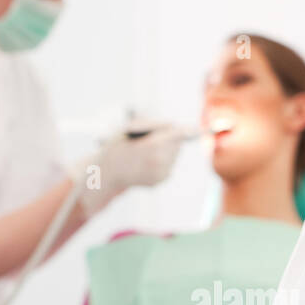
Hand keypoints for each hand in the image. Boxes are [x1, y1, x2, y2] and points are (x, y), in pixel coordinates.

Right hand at [70, 126, 185, 216]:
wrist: (107, 173)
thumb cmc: (117, 146)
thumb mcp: (130, 127)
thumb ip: (153, 124)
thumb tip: (173, 126)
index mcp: (153, 146)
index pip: (177, 135)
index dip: (187, 131)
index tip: (197, 130)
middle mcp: (160, 162)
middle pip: (176, 144)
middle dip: (169, 138)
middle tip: (152, 138)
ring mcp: (161, 173)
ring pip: (174, 155)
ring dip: (166, 149)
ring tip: (146, 150)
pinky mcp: (161, 180)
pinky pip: (169, 164)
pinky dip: (162, 160)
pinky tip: (146, 161)